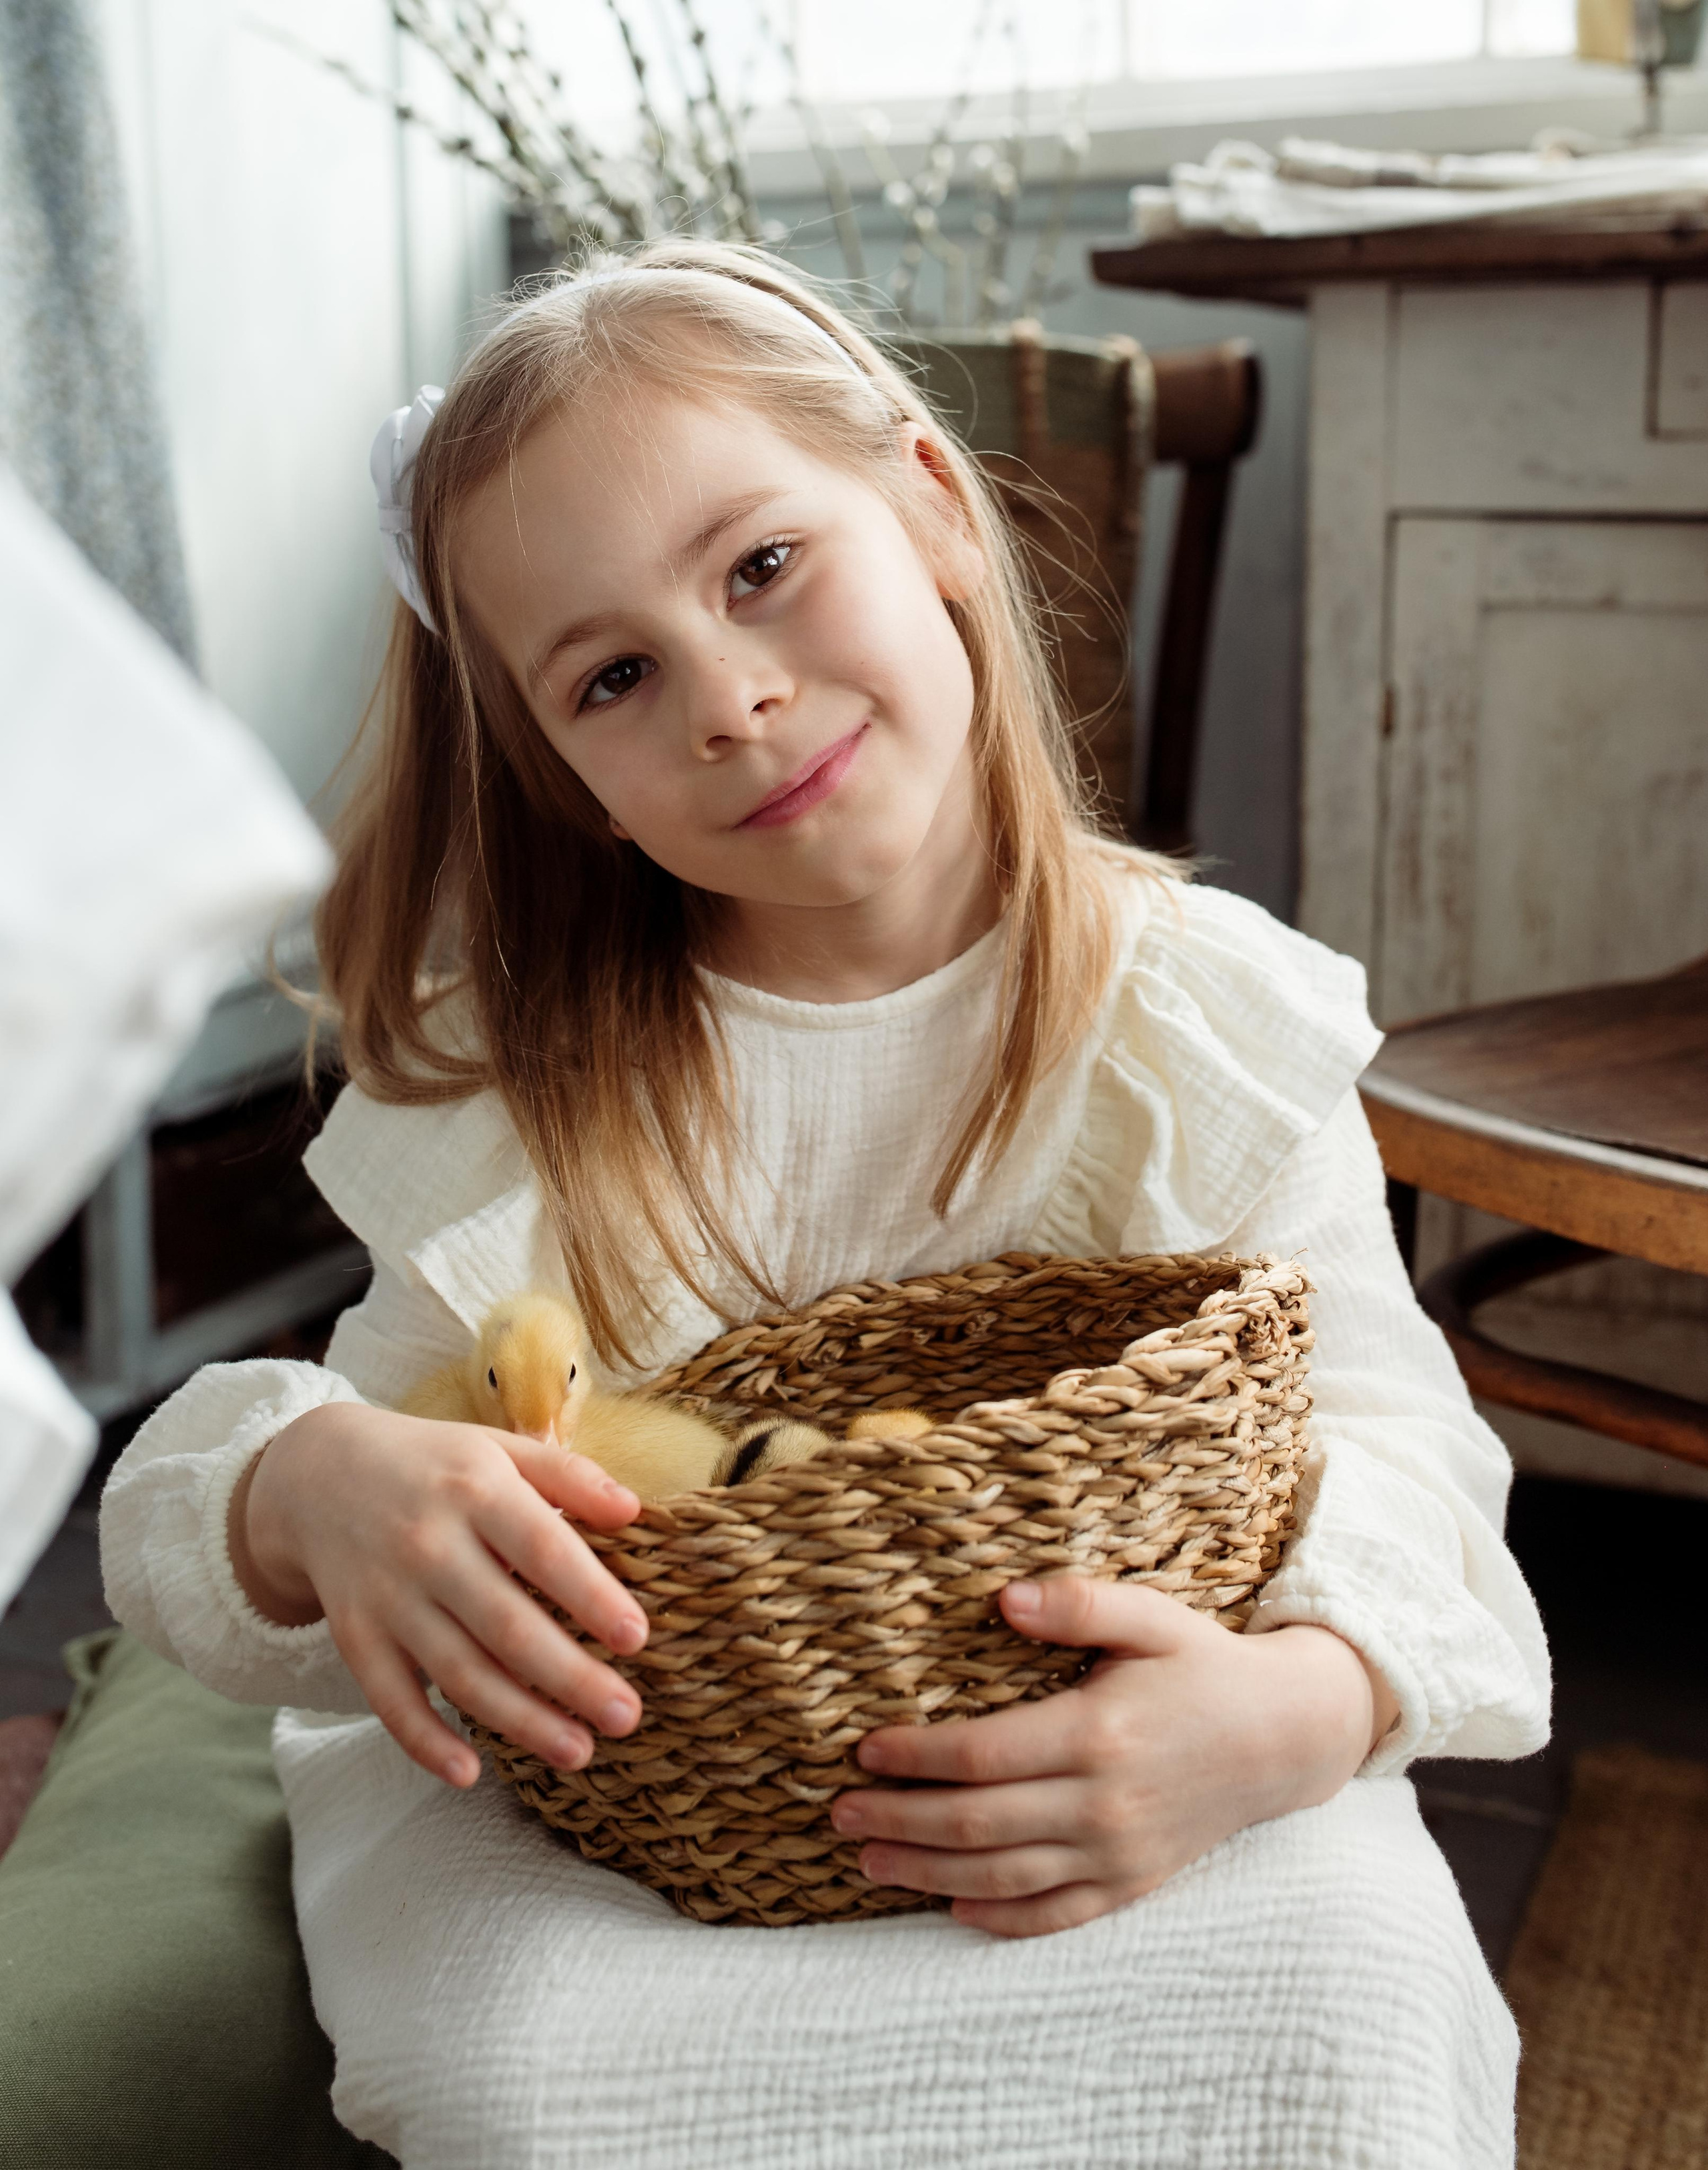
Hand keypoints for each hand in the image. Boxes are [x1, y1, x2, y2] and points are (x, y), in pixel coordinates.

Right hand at [229, 1401, 648, 1789]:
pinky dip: (424, 1740)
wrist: (318, 1473)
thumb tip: (633, 1510)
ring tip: (579, 1752)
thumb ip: (568, 1475)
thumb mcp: (499, 1449)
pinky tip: (470, 1773)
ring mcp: (388, 1597)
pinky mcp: (357, 1636)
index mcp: (475, 1491)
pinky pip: (389, 1699)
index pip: (542, 1549)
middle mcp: (429, 1546)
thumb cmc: (435, 1465)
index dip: (589, 1596)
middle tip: (626, 1717)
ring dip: (520, 1720)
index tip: (637, 1639)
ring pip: (458, 1671)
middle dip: (569, 1678)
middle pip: (506, 1625)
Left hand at [832, 1576, 1396, 1939]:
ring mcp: (1118, 1854)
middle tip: (840, 1811)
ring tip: (868, 1860)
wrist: (1284, 1737)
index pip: (981, 1754)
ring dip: (927, 1873)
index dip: (915, 1755)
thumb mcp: (1150, 1616)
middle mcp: (1103, 1804)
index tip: (863, 1750)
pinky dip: (998, 1917)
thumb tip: (1004, 1598)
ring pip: (1003, 1875)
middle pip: (976, 1823)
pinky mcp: (1132, 1884)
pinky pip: (1054, 1915)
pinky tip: (951, 1906)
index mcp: (1097, 1733)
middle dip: (899, 1820)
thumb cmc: (1203, 1665)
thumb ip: (1079, 1604)